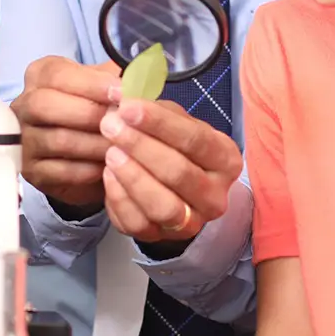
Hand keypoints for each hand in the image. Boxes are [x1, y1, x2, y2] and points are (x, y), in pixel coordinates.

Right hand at [14, 57, 117, 212]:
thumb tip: (138, 78)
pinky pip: (60, 171)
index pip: (57, 75)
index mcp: (40, 76)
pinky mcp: (31, 171)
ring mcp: (24, 140)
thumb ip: (119, 77)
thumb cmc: (96, 110)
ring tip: (122, 145)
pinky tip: (109, 165)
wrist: (86, 150)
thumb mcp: (106, 86)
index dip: (91, 84)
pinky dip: (89, 169)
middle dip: (88, 113)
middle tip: (121, 122)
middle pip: (45, 105)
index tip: (121, 93)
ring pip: (57, 140)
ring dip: (95, 144)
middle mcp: (24, 105)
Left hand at [99, 90, 241, 245]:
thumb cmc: (175, 147)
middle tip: (111, 126)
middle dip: (140, 146)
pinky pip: (138, 223)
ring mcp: (192, 222)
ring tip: (110, 152)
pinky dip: (119, 198)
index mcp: (225, 160)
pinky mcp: (163, 238)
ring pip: (162, 205)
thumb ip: (156, 110)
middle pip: (178, 173)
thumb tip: (125, 97)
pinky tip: (108, 174)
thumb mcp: (176, 123)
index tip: (128, 106)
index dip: (159, 123)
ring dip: (132, 176)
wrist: (175, 189)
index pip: (195, 140)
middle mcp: (216, 195)